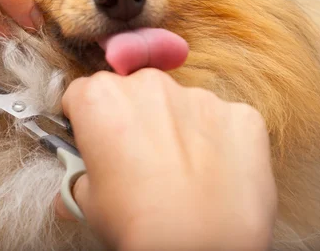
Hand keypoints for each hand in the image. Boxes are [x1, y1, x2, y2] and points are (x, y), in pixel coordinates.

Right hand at [57, 69, 276, 250]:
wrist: (200, 247)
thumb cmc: (136, 225)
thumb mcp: (88, 204)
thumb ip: (80, 178)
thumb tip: (78, 183)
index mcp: (102, 99)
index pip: (83, 94)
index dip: (87, 119)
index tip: (96, 140)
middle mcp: (149, 85)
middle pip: (134, 92)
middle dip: (134, 119)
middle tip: (139, 161)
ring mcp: (200, 96)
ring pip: (180, 105)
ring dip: (177, 127)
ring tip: (181, 172)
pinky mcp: (241, 114)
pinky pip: (223, 121)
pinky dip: (218, 140)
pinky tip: (214, 174)